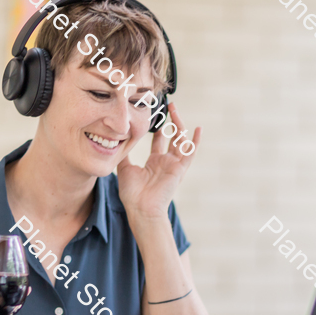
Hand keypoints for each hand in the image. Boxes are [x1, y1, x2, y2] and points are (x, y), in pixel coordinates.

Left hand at [117, 102, 201, 221]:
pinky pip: (190, 153)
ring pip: (180, 140)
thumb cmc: (132, 194)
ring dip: (179, 124)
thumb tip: (117, 141)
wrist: (141, 208)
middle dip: (171, 121)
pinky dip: (195, 141)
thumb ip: (124, 155)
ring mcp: (174, 165)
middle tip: (169, 106)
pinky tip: (198, 129)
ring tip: (174, 109)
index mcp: (154, 163)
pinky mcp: (179, 169)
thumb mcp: (124, 169)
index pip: (159, 141)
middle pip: (172, 137)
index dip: (159, 128)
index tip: (155, 115)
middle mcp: (166, 162)